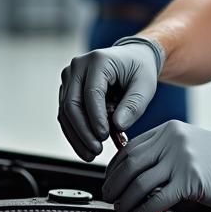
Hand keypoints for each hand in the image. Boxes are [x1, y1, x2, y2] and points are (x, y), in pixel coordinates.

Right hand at [57, 38, 163, 159]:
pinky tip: (85, 147)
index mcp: (98, 60)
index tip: (104, 137)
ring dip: (76, 136)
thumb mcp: (145, 85)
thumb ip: (133, 105)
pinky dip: (75, 132)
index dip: (96, 118)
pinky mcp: (67, 89)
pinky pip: (66, 114)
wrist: (132, 57)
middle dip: (83, 131)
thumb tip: (118, 125)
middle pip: (72, 104)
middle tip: (96, 151)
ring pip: (65, 112)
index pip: (91, 93)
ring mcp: (69, 77)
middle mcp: (78, 66)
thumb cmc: (139, 70)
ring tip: (91, 154)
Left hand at [102, 120, 210, 211]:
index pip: (130, 148)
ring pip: (139, 183)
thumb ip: (164, 155)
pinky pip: (157, 200)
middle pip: (129, 165)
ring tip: (122, 210)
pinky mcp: (191, 181)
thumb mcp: (190, 146)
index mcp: (169, 131)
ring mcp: (181, 160)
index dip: (115, 168)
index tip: (111, 181)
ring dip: (125, 201)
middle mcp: (172, 141)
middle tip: (110, 198)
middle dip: (114, 186)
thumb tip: (138, 177)